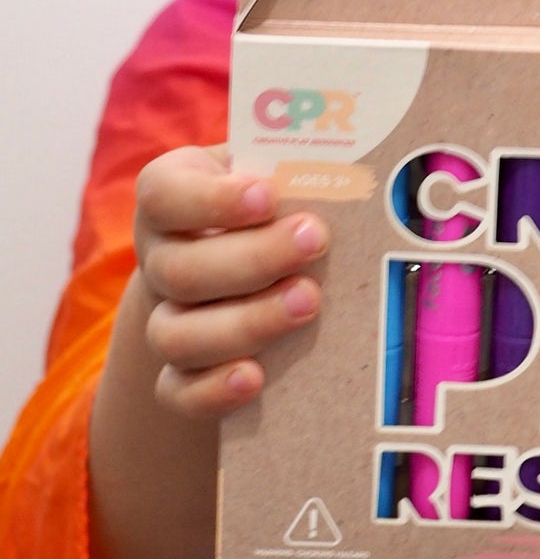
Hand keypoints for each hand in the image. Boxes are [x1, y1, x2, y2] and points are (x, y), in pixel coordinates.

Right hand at [133, 145, 328, 417]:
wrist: (253, 262)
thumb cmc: (277, 202)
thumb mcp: (282, 172)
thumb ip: (300, 168)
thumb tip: (360, 167)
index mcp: (171, 197)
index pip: (164, 195)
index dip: (211, 200)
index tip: (268, 195)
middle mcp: (160, 257)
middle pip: (180, 270)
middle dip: (253, 260)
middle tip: (315, 241)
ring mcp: (164, 318)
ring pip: (177, 335)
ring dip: (246, 322)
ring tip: (309, 302)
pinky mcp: (179, 373)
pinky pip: (179, 391)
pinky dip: (213, 390)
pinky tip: (255, 378)